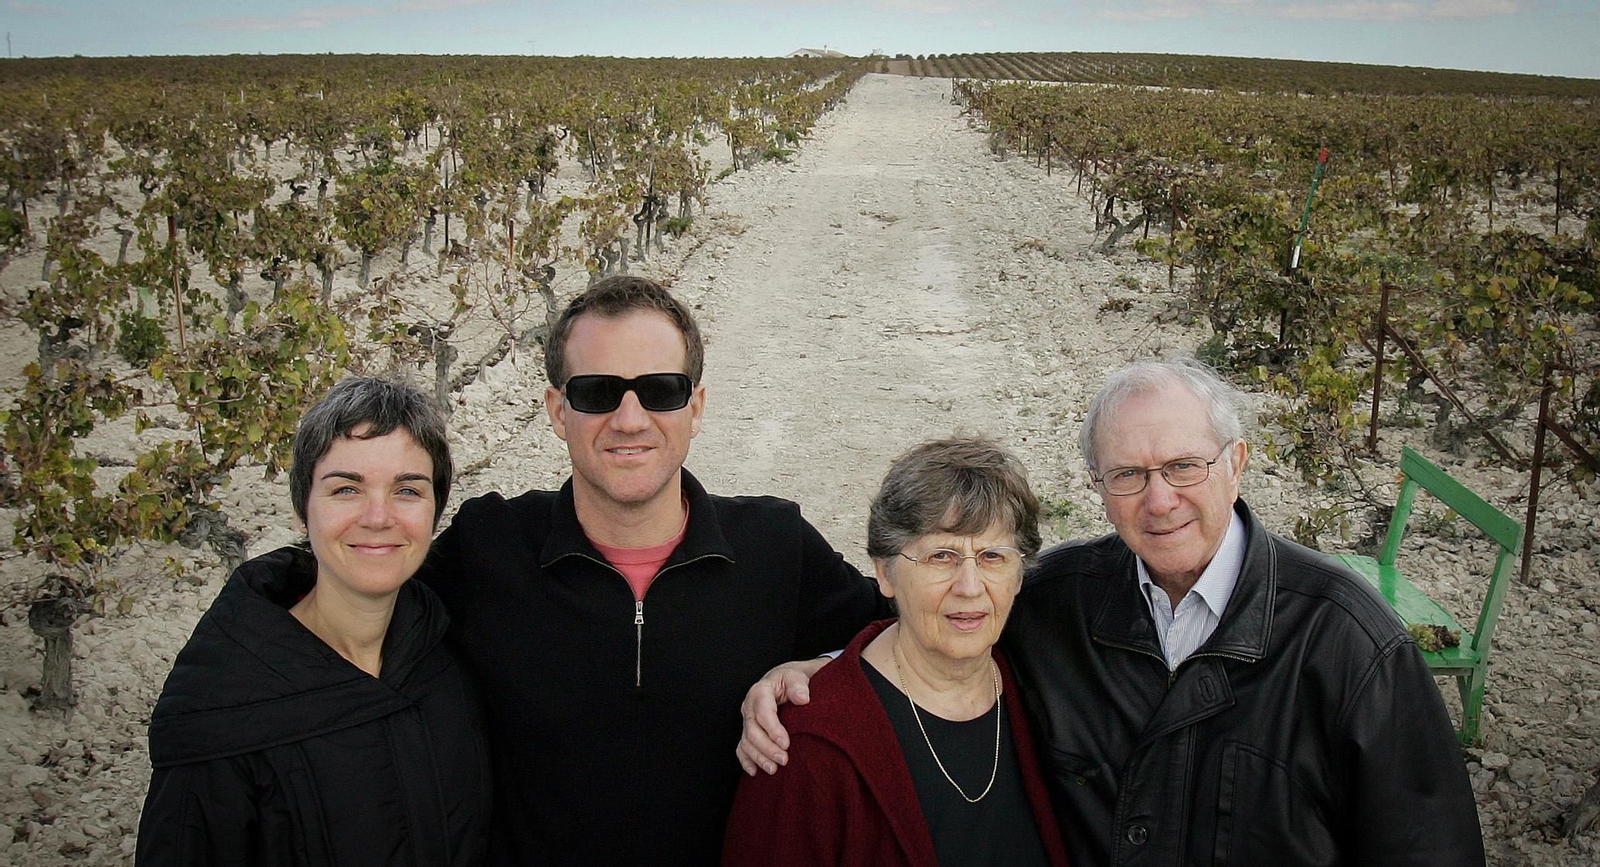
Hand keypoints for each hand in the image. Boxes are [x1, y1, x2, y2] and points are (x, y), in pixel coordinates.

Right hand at [736, 656, 829, 775]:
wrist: (784, 681)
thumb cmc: (791, 680)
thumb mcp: (796, 677)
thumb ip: (798, 686)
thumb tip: (802, 698)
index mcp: (760, 692)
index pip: (763, 712)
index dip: (773, 729)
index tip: (786, 743)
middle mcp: (749, 706)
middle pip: (752, 731)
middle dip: (767, 748)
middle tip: (784, 760)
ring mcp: (747, 720)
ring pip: (746, 742)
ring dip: (758, 757)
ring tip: (773, 769)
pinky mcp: (748, 731)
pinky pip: (742, 747)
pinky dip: (746, 760)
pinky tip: (754, 772)